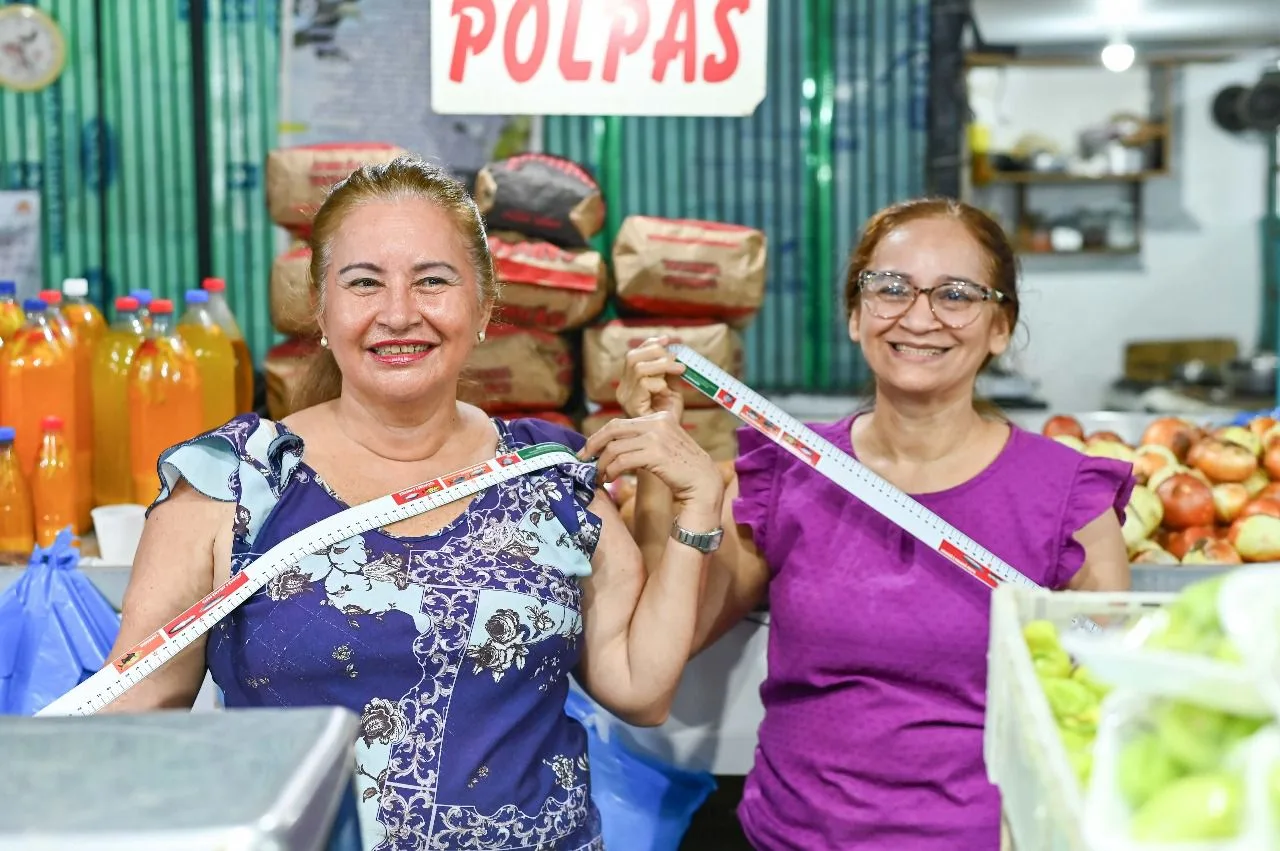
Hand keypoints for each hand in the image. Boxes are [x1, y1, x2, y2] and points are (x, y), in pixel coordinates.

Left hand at [580, 412, 723, 514]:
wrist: (704, 483)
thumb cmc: (682, 469)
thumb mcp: (663, 445)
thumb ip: (643, 439)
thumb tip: (611, 444)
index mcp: (659, 417)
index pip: (620, 422)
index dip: (599, 436)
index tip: (589, 449)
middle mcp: (657, 422)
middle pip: (613, 429)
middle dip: (593, 444)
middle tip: (583, 459)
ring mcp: (657, 436)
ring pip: (615, 447)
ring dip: (602, 463)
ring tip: (600, 475)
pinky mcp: (656, 453)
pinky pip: (622, 460)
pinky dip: (612, 471)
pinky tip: (611, 478)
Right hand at [618, 336, 685, 419]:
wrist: (669, 441)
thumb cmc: (670, 417)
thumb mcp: (671, 388)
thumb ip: (668, 370)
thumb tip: (672, 348)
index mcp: (630, 382)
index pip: (634, 354)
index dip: (650, 343)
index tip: (668, 339)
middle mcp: (624, 388)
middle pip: (633, 356)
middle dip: (657, 352)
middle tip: (676, 361)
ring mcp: (625, 397)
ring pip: (638, 367)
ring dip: (662, 365)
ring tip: (679, 371)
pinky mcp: (631, 405)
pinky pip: (644, 383)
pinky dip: (660, 383)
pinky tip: (667, 392)